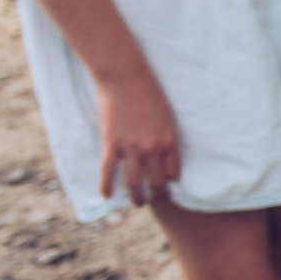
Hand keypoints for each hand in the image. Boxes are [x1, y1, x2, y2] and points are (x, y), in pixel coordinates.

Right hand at [96, 71, 180, 205]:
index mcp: (169, 141)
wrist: (125, 76)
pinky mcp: (112, 143)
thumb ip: (165, 134)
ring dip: (138, 196)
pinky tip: (106, 195)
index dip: (171, 181)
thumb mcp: (166, 115)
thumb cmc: (148, 91)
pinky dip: (106, 185)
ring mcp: (131, 148)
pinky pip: (109, 171)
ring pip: (136, 182)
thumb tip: (162, 148)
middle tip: (155, 198)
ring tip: (139, 203)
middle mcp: (153, 149)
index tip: (168, 185)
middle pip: (158, 181)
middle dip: (158, 193)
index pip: (174, 172)